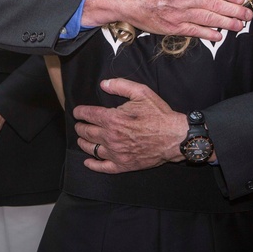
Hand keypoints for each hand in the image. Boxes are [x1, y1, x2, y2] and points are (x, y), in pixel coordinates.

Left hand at [72, 78, 186, 172]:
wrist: (174, 137)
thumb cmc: (158, 115)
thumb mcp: (141, 93)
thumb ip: (120, 85)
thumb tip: (103, 84)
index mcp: (112, 119)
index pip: (88, 115)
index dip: (80, 112)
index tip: (77, 112)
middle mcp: (111, 137)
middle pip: (86, 132)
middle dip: (80, 127)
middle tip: (79, 124)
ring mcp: (116, 153)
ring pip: (91, 149)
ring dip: (83, 143)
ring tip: (81, 139)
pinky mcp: (123, 165)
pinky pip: (103, 167)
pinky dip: (93, 165)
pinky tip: (88, 161)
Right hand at [81, 0, 250, 41]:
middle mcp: (183, 0)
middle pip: (215, 6)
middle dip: (234, 11)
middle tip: (248, 15)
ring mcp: (178, 15)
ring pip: (208, 20)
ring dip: (226, 23)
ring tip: (240, 26)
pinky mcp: (171, 28)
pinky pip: (194, 32)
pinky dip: (208, 34)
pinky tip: (219, 35)